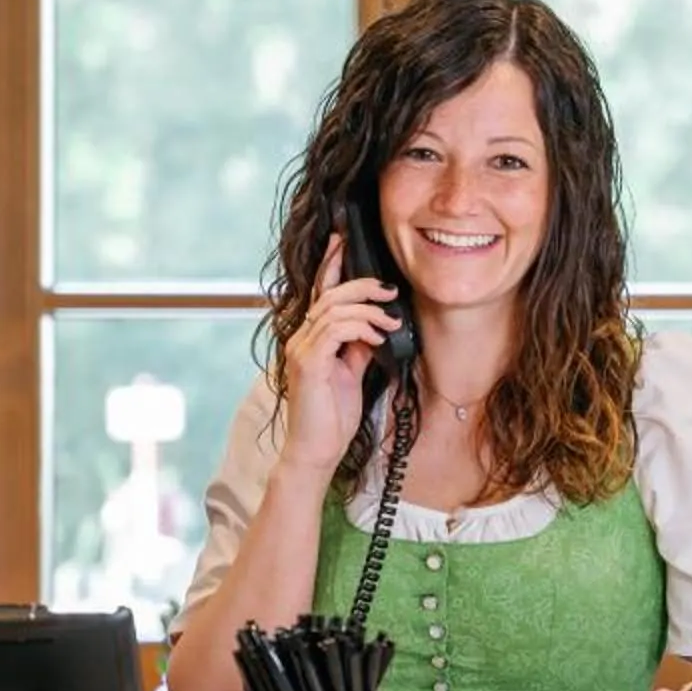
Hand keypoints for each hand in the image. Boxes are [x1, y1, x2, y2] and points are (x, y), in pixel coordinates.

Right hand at [277, 232, 403, 485]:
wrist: (316, 451)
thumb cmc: (332, 416)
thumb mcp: (352, 372)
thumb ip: (359, 346)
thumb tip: (377, 325)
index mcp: (311, 338)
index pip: (320, 292)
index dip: (331, 264)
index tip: (342, 239)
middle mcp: (301, 338)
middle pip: (329, 293)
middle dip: (362, 284)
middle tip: (390, 291)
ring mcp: (301, 349)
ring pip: (334, 308)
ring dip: (368, 309)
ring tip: (390, 322)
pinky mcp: (308, 362)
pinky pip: (334, 329)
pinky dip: (360, 326)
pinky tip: (378, 337)